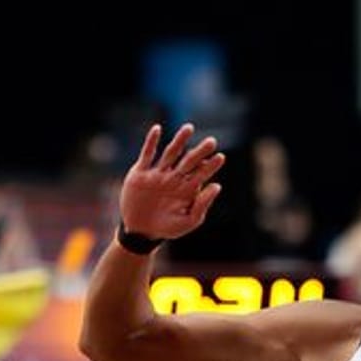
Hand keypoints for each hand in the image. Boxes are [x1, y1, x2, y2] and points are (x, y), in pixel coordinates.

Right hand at [119, 123, 225, 240]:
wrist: (140, 232)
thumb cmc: (167, 228)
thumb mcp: (188, 221)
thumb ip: (202, 205)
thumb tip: (217, 185)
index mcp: (186, 189)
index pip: (201, 173)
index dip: (210, 166)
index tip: (220, 158)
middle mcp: (174, 178)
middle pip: (189, 160)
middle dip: (200, 152)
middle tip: (212, 142)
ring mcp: (157, 174)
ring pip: (170, 153)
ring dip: (180, 140)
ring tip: (189, 128)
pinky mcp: (141, 173)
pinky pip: (146, 154)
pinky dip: (151, 141)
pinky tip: (157, 129)